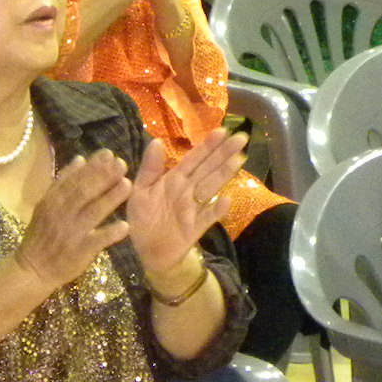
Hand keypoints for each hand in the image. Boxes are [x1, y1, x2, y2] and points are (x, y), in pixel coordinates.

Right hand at [13, 149, 133, 291]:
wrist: (33, 269)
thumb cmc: (42, 235)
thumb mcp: (46, 205)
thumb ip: (62, 182)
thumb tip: (80, 158)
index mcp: (52, 201)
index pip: (73, 179)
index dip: (92, 166)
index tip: (109, 154)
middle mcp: (60, 214)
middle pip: (83, 192)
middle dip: (103, 176)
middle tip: (122, 164)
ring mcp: (70, 233)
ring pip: (92, 213)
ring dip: (110, 199)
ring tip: (127, 185)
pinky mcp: (79, 253)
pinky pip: (96, 241)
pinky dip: (109, 234)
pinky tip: (125, 226)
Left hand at [125, 131, 245, 275]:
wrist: (146, 251)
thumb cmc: (143, 218)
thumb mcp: (140, 190)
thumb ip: (150, 168)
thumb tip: (156, 140)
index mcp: (174, 179)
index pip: (193, 158)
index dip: (207, 145)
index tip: (222, 131)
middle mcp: (188, 190)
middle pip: (208, 168)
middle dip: (224, 153)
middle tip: (242, 137)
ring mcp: (194, 208)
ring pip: (211, 187)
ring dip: (224, 173)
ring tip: (240, 158)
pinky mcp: (196, 227)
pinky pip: (207, 217)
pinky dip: (217, 209)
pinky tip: (227, 199)